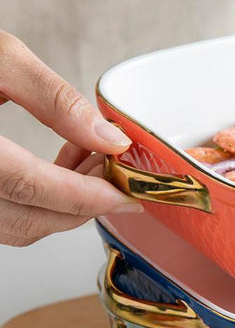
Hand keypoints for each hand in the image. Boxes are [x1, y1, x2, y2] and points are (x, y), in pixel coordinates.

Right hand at [0, 32, 141, 246]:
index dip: (89, 197)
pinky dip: (38, 203)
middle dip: (84, 203)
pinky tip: (57, 168)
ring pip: (16, 226)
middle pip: (30, 220)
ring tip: (90, 160)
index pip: (34, 189)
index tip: (128, 195)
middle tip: (115, 171)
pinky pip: (1, 217)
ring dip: (63, 205)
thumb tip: (108, 139)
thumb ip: (54, 100)